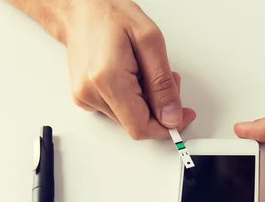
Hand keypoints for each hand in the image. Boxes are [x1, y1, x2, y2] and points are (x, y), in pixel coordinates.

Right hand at [64, 0, 195, 138]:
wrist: (81, 8)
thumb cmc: (111, 15)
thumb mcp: (150, 41)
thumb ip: (162, 84)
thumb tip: (171, 117)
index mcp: (107, 79)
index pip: (140, 127)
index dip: (166, 127)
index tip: (183, 117)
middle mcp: (91, 93)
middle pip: (137, 123)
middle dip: (160, 108)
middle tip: (169, 79)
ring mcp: (84, 98)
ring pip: (129, 118)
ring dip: (147, 102)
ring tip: (146, 71)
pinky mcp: (84, 98)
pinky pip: (118, 111)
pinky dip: (133, 99)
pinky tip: (132, 76)